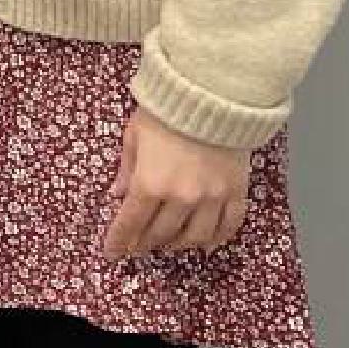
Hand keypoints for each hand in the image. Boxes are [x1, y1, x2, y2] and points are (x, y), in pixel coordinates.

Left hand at [102, 107, 249, 258]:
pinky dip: (216, 239)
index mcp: (150, 183)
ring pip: (194, 237)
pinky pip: (228, 226)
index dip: (119, 241)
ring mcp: (212, 198)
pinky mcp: (236, 192)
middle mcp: (182, 197)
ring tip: (168, 243)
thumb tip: (116, 194)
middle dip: (145, 243)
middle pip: (160, 234)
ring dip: (178, 244)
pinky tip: (205, 243)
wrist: (212, 95)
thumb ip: (126, 169)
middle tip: (138, 245)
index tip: (112, 253)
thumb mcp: (134, 136)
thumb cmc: (167, 111)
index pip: (130, 223)